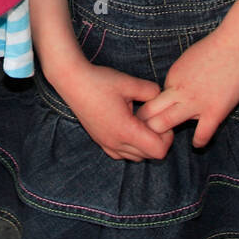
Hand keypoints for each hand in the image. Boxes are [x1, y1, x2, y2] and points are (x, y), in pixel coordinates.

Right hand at [56, 60, 173, 161]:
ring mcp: (106, 143)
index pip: (158, 150)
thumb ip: (151, 91)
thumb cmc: (100, 81)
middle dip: (157, 140)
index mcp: (126, 131)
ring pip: (135, 157)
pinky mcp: (99, 140)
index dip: (167, 138)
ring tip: (140, 122)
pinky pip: (121, 154)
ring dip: (143, 144)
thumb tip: (161, 97)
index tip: (162, 121)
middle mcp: (116, 142)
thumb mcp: (129, 83)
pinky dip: (130, 146)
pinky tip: (128, 127)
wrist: (72, 81)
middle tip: (153, 119)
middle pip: (149, 156)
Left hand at [136, 28, 238, 146]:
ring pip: (166, 123)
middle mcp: (178, 90)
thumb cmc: (216, 48)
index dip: (154, 109)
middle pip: (150, 112)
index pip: (155, 98)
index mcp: (172, 77)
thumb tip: (177, 89)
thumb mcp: (188, 59)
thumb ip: (181, 77)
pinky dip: (198, 141)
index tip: (155, 118)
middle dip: (145, 125)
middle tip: (146, 136)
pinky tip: (198, 144)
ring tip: (164, 144)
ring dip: (162, 134)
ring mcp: (195, 102)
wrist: (237, 44)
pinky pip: (202, 134)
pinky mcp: (215, 111)